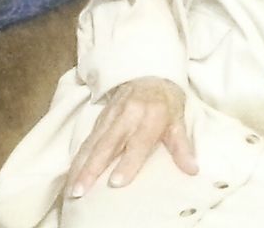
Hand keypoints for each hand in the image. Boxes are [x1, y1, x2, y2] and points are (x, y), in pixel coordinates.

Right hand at [65, 77, 197, 199]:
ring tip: (72, 187)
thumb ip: (182, 146)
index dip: (127, 163)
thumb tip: (192, 170)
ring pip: (93, 142)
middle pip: (108, 144)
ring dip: (80, 165)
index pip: (138, 142)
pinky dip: (78, 157)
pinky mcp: (101, 117)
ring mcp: (111, 115)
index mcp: (150, 117)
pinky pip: (88, 139)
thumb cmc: (165, 103)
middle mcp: (127, 115)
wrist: (150, 73)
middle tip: (81, 190)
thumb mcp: (178, 121)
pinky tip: (71, 173)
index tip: (116, 183)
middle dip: (92, 168)